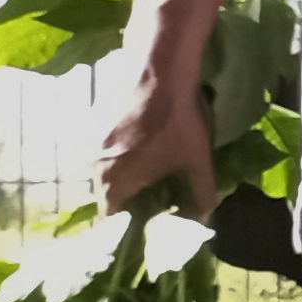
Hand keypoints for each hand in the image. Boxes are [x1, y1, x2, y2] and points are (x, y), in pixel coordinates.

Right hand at [94, 63, 216, 217]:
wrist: (161, 75)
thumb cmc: (179, 123)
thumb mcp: (198, 161)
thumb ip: (202, 192)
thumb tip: (208, 216)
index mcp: (114, 181)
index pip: (112, 217)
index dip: (129, 224)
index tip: (146, 225)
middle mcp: (95, 165)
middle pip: (108, 194)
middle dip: (129, 201)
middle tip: (153, 203)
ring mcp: (93, 143)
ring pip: (106, 171)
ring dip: (124, 177)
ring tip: (150, 179)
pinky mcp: (97, 125)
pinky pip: (106, 151)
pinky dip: (121, 157)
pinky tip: (142, 152)